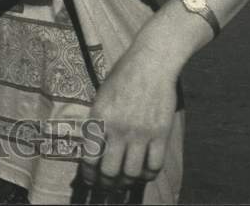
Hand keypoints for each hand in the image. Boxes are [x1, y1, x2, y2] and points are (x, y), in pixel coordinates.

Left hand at [80, 45, 178, 192]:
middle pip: (110, 171)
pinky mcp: (160, 135)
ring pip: (131, 173)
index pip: (90, 157)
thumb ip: (99, 120)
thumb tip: (95, 146)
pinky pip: (154, 166)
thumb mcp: (102, 96)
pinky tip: (144, 171)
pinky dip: (148, 174)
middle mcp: (118, 129)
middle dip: (106, 183)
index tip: (90, 179)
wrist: (151, 63)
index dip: (89, 174)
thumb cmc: (123, 75)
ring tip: (124, 181)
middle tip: (106, 185)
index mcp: (100, 118)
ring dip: (127, 181)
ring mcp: (140, 133)